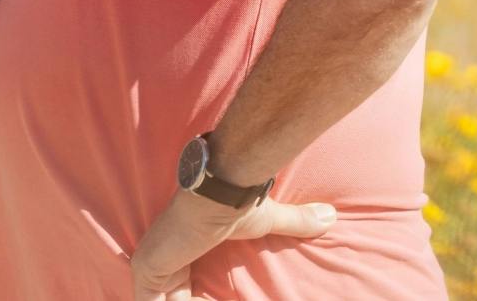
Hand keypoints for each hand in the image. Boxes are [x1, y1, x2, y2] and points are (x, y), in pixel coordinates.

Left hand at [130, 189, 335, 300]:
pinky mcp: (146, 269)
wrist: (221, 187)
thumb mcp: (266, 221)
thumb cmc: (235, 201)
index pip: (178, 289)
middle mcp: (159, 257)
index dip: (192, 299)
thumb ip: (293, 223)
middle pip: (169, 299)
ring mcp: (149, 264)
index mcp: (178, 249)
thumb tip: (330, 216)